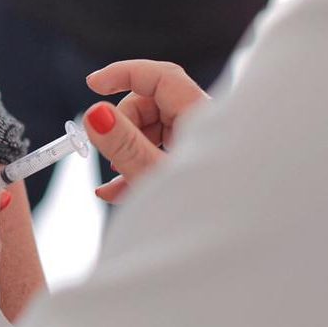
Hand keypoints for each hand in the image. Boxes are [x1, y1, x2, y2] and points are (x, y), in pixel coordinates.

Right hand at [84, 61, 209, 203]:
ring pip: (154, 130)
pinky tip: (119, 191)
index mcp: (200, 118)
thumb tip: (96, 113)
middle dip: (122, 125)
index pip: (160, 76)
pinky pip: (161, 151)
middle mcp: (203, 125)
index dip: (124, 74)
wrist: (235, 252)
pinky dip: (139, 164)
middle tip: (109, 156)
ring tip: (115, 185)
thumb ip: (124, 145)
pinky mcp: (195, 163)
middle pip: (152, 103)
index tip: (92, 85)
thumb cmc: (205, 214)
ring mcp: (200, 144)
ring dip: (128, 151)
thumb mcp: (155, 178)